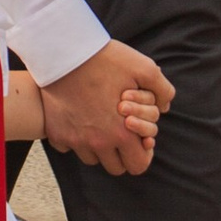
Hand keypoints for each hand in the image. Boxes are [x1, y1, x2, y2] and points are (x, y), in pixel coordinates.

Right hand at [38, 39, 172, 174]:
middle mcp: (97, 143)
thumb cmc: (105, 60)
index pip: (138, 165)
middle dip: (122, 153)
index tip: (140, 141)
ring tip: (100, 123)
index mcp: (121, 133)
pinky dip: (75, 138)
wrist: (63, 53)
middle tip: (121, 133)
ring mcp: (74, 141)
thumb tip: (164, 107)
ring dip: (99, 147)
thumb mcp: (144, 68)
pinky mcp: (56, 134)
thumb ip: (163, 90)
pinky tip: (78, 119)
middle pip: (115, 167)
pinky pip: (68, 147)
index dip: (143, 155)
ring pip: (92, 159)